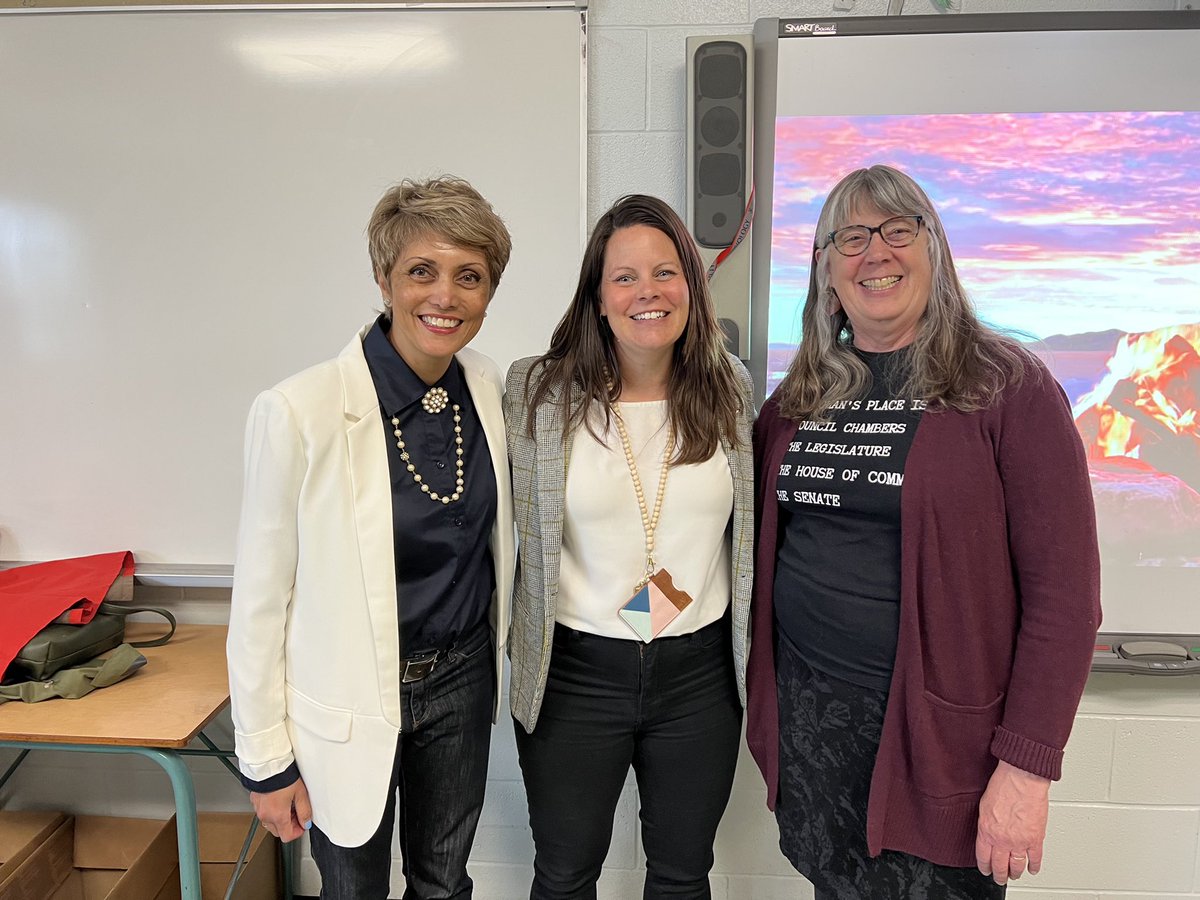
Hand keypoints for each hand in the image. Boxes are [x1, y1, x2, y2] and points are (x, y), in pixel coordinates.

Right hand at [250, 778, 311, 842]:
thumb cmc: (283, 777)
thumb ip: (304, 811)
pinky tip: (278, 800)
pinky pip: (264, 813)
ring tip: (288, 804)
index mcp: (277, 816)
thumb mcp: (300, 794)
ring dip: (280, 819)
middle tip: (296, 813)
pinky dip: (272, 811)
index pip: (287, 836)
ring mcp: (258, 810)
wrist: (268, 765)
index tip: (302, 825)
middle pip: (278, 832)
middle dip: (289, 826)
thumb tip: (306, 822)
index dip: (297, 832)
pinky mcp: (255, 802)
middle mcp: (266, 816)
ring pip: (270, 823)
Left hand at [975, 760, 1049, 884]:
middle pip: (1000, 866)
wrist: (1021, 778)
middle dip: (999, 875)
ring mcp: (1020, 841)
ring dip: (1015, 873)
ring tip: (1014, 875)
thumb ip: (986, 823)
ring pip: (1017, 866)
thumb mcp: (984, 805)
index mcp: (986, 831)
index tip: (986, 870)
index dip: (984, 867)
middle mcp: (1002, 839)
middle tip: (1000, 878)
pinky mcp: (1035, 838)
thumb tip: (988, 832)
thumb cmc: (1003, 785)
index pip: (983, 857)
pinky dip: (1034, 866)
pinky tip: (1032, 869)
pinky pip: (1035, 858)